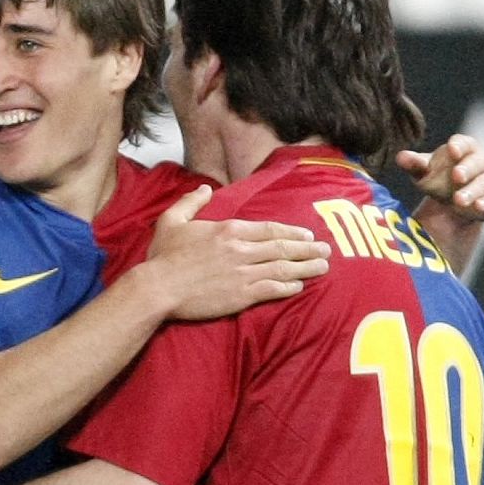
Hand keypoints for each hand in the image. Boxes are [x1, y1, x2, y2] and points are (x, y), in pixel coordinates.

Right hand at [144, 185, 329, 319]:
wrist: (158, 288)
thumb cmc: (162, 257)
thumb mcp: (171, 221)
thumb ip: (190, 202)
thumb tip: (203, 188)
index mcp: (228, 231)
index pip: (269, 229)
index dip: (292, 232)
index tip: (307, 235)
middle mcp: (241, 250)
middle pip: (282, 247)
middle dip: (307, 248)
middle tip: (325, 251)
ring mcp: (243, 273)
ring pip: (283, 267)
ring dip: (305, 267)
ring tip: (322, 267)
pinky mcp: (240, 295)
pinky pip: (271, 289)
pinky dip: (288, 287)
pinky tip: (299, 286)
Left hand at [398, 134, 483, 221]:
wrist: (451, 205)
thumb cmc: (437, 180)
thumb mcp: (423, 174)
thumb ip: (414, 165)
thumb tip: (400, 157)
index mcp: (464, 149)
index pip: (465, 143)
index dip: (460, 145)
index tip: (452, 149)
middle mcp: (482, 161)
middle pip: (479, 161)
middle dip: (468, 168)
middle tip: (456, 176)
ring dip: (474, 190)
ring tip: (458, 200)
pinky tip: (479, 206)